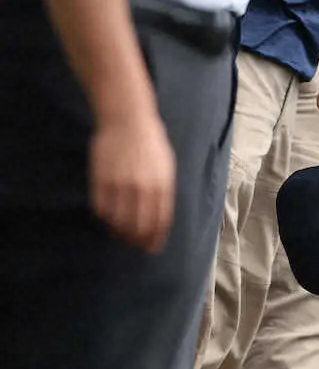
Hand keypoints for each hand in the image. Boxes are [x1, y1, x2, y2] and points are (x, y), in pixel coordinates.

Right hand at [90, 110, 175, 252]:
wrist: (128, 120)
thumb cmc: (150, 143)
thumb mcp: (166, 166)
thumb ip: (164, 191)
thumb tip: (159, 217)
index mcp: (162, 185)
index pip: (160, 221)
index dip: (155, 238)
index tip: (152, 248)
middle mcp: (143, 188)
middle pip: (139, 226)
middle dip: (138, 240)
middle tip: (134, 244)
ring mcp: (121, 185)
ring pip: (119, 221)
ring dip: (120, 232)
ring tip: (121, 233)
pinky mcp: (102, 180)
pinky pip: (101, 209)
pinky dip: (105, 219)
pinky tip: (108, 219)